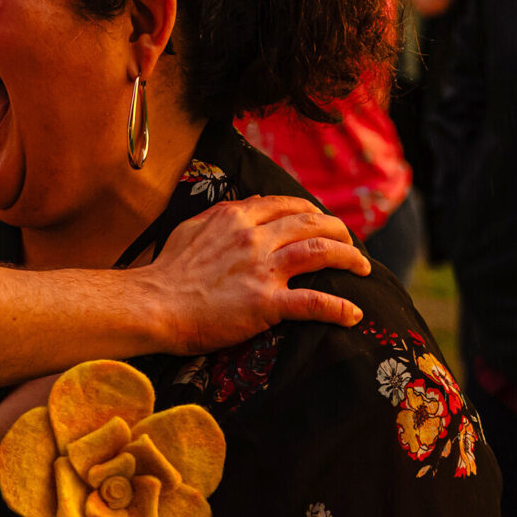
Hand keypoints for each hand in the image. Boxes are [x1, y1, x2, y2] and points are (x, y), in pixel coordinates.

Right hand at [148, 197, 368, 352]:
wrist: (153, 304)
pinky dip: (339, 308)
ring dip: (349, 258)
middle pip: (312, 223)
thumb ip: (223, 213)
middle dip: (339, 230)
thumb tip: (249, 204)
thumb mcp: (192, 228)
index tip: (322, 222)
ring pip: (321, 253)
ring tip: (363, 268)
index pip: (287, 204)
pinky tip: (354, 313)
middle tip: (351, 242)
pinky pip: (313, 303)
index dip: (311, 212)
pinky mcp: (266, 303)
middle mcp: (255, 237)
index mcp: (237, 217)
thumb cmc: (167, 271)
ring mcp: (262, 269)